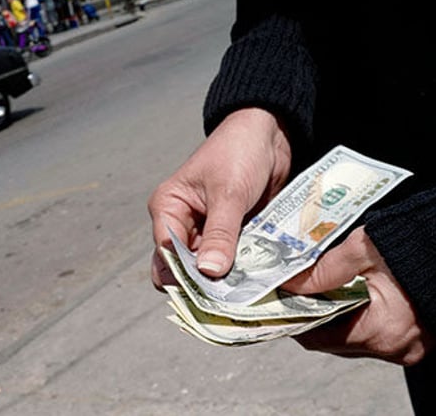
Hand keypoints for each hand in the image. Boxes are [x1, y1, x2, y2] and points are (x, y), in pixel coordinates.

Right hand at [148, 107, 291, 287]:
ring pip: (210, 268)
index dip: (185, 275)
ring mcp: (208, 231)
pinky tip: (258, 283)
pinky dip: (243, 271)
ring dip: (227, 280)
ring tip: (247, 296)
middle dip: (204, 283)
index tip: (211, 296)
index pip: (167, 252)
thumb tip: (208, 272)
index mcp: (168, 207)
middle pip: (184, 266)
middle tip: (229, 301)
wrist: (268, 134)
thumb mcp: (229, 193)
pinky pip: (233, 261)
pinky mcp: (232, 236)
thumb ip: (220, 234)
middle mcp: (183, 223)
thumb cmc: (238, 152)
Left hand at [283, 226, 434, 365]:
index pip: (319, 339)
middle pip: (334, 341)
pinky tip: (344, 295)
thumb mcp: (362, 250)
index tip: (277, 303)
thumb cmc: (414, 246)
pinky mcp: (416, 338)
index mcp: (382, 330)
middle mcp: (395, 347)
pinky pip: (373, 334)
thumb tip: (289, 282)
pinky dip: (355, 317)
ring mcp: (408, 346)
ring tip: (316, 292)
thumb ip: (323, 270)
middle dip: (311, 317)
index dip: (294, 319)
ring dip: (333, 317)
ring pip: (352, 339)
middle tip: (292, 294)